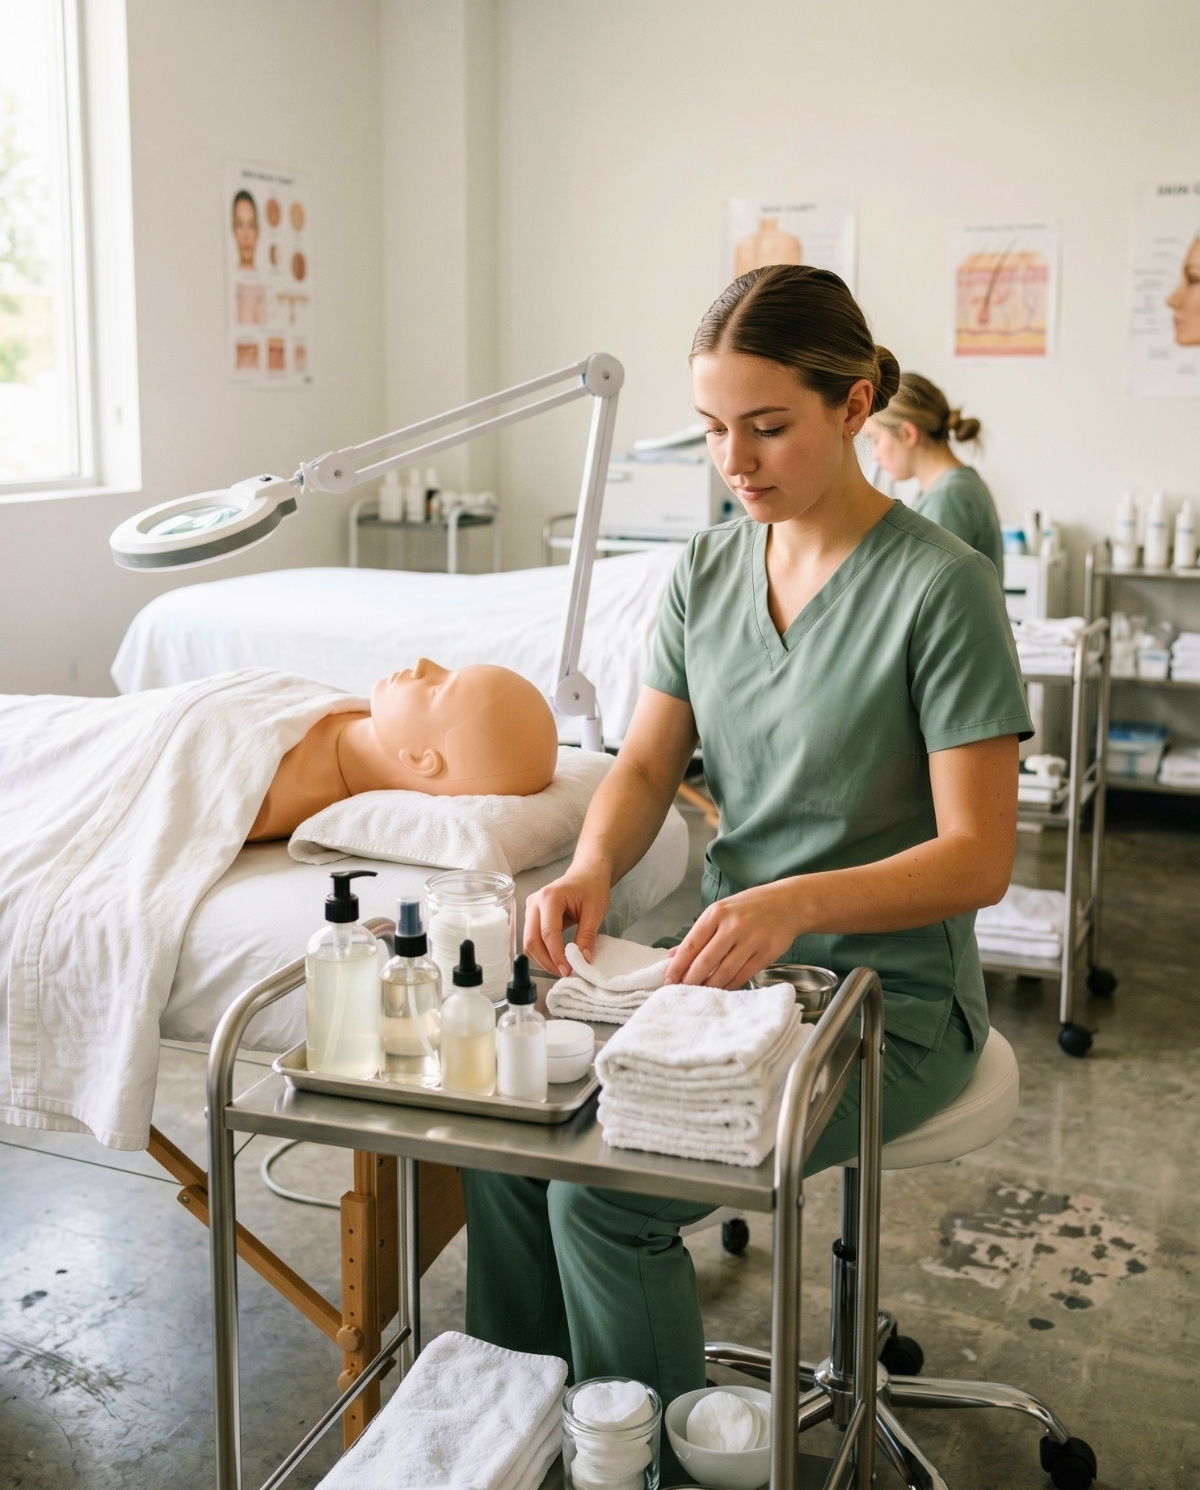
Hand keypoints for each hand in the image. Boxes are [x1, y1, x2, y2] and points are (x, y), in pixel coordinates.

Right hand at [523, 861, 611, 977]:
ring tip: (563, 968)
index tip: (569, 971)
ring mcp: (530, 909)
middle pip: (532, 940)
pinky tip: (556, 959)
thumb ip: (587, 936)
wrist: (587, 873)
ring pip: (529, 942)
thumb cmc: (592, 887)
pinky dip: (542, 953)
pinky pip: (532, 939)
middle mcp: (534, 903)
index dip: (557, 955)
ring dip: (543, 959)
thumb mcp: (595, 911)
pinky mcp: (532, 916)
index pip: (548, 933)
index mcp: (549, 898)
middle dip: (547, 961)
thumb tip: (582, 961)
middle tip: (565, 973)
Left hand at [664, 881, 800, 988]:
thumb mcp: (721, 911)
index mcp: (716, 914)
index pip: (691, 945)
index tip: (668, 980)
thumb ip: (698, 934)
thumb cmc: (751, 907)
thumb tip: (672, 955)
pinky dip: (730, 985)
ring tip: (699, 994)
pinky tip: (722, 989)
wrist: (789, 903)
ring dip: (709, 986)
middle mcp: (732, 926)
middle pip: (705, 961)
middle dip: (690, 980)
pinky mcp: (766, 953)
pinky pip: (743, 975)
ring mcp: (751, 940)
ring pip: (724, 972)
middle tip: (681, 992)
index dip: (677, 966)